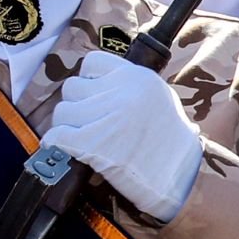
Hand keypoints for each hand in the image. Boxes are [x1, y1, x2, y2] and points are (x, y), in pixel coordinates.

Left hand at [39, 50, 205, 222]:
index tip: (95, 96)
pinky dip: (56, 144)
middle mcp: (121, 92)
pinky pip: (56, 136)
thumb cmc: (172, 141)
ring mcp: (106, 117)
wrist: (182, 177)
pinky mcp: (93, 143)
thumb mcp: (160, 99)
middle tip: (89, 123)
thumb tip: (95, 84)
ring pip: (62, 112)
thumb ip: (130, 87)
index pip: (92, 62)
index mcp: (138, 77)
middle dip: (77, 106)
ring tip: (83, 138)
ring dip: (67, 126)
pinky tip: (66, 149)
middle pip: (72, 87)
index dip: (89, 80)